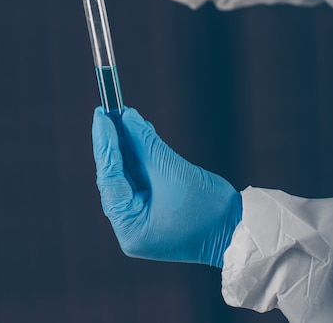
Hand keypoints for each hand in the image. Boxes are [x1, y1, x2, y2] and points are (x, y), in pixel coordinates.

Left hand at [92, 106, 241, 267]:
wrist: (240, 229)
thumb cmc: (208, 209)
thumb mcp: (172, 172)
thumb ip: (146, 144)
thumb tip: (127, 118)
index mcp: (129, 228)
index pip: (109, 178)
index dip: (104, 144)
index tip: (101, 115)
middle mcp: (131, 225)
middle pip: (115, 175)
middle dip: (115, 142)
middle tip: (108, 111)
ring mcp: (143, 217)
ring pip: (128, 173)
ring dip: (129, 144)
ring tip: (125, 115)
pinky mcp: (155, 207)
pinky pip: (142, 176)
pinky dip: (141, 154)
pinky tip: (140, 130)